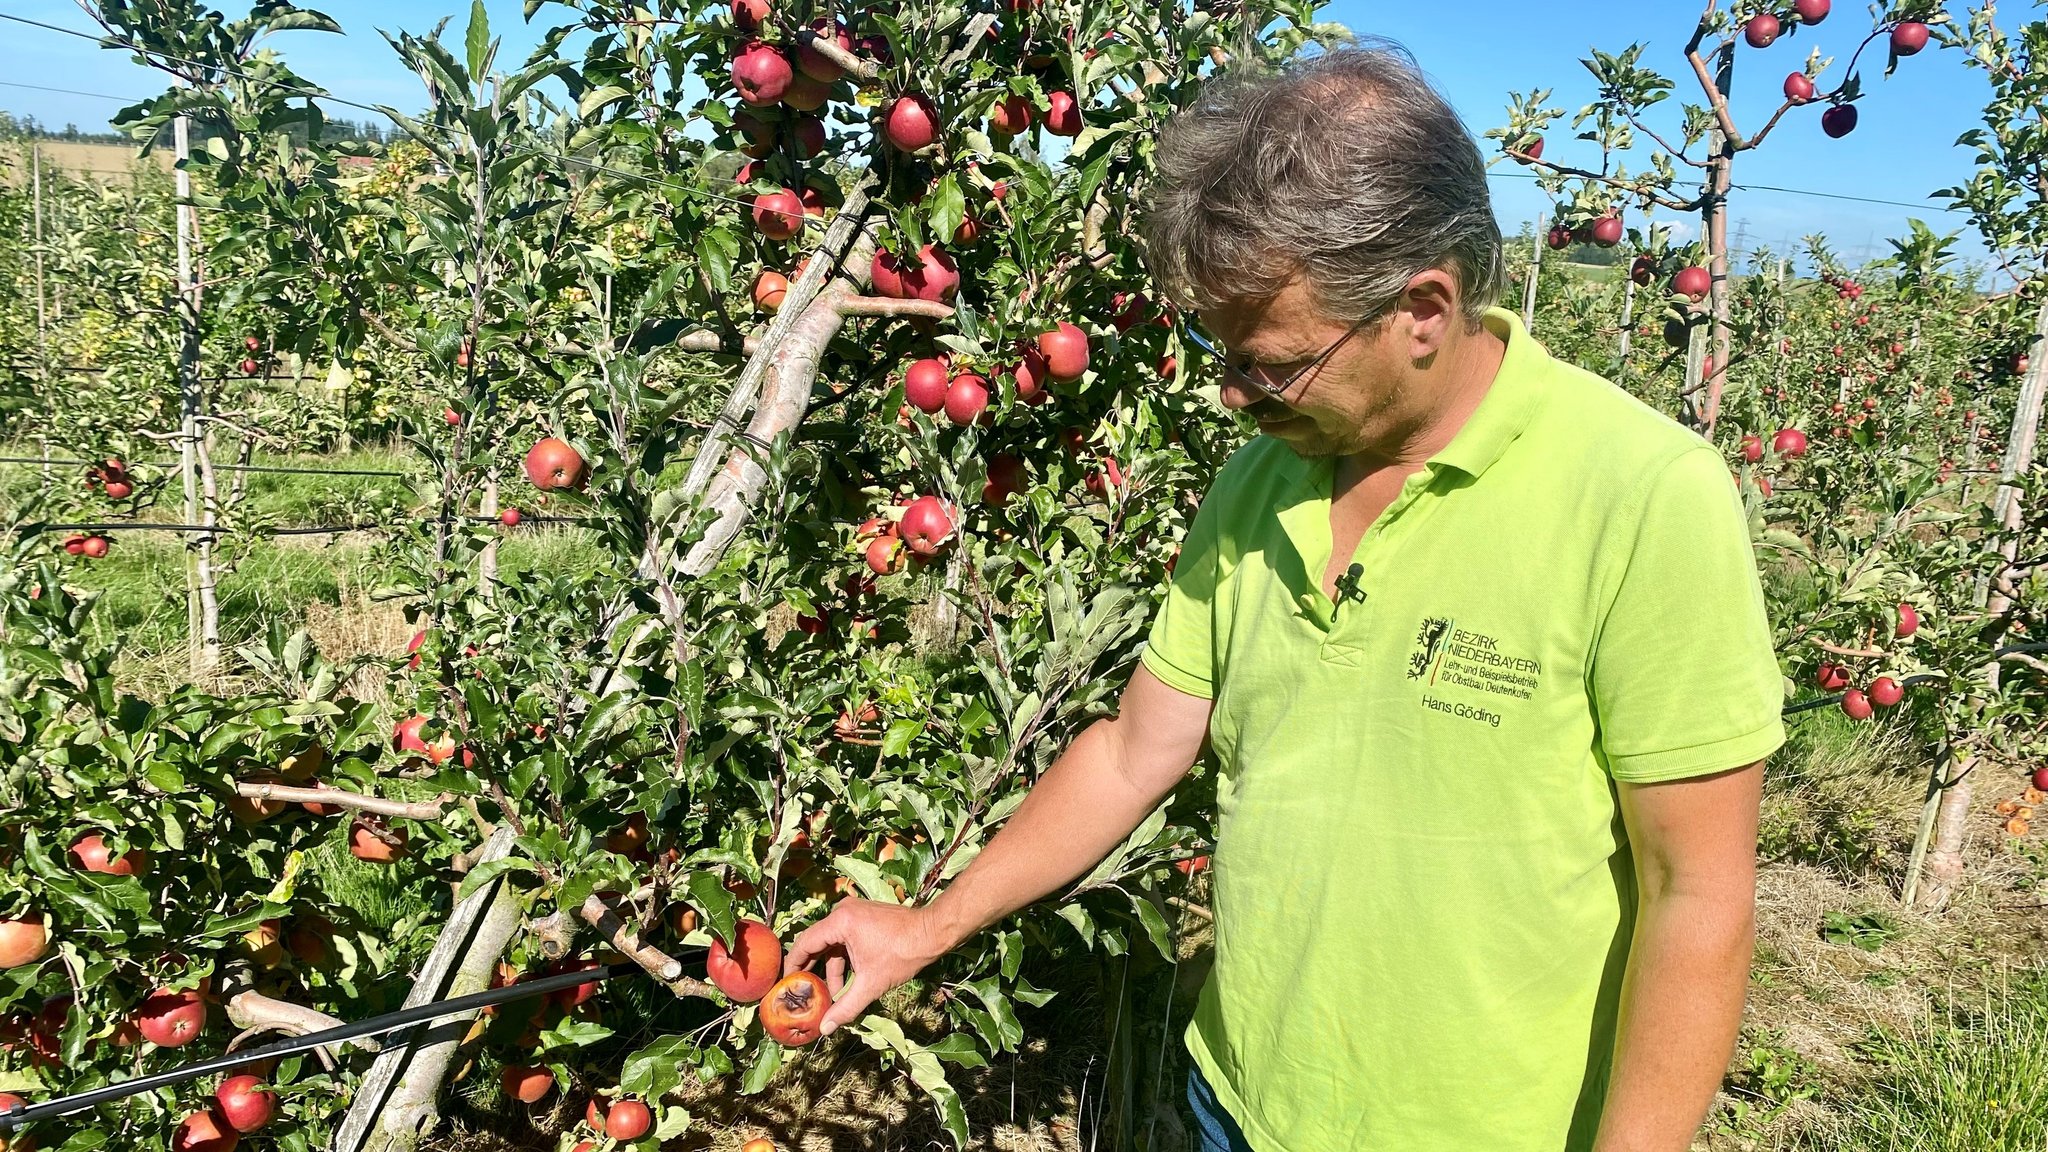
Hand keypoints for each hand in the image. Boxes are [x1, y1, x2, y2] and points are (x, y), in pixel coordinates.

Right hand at [783, 899, 951, 1036]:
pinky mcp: (865, 917)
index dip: (793, 965)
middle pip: (817, 943)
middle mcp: (843, 912)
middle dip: (811, 970)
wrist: (933, 933)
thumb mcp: (871, 984)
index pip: (805, 943)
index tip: (785, 983)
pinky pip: (845, 939)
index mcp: (840, 921)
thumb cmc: (903, 954)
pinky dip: (844, 959)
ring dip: (832, 969)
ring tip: (831, 995)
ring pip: (833, 944)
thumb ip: (846, 1007)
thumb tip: (825, 1028)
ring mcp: (855, 912)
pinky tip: (847, 981)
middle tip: (801, 992)